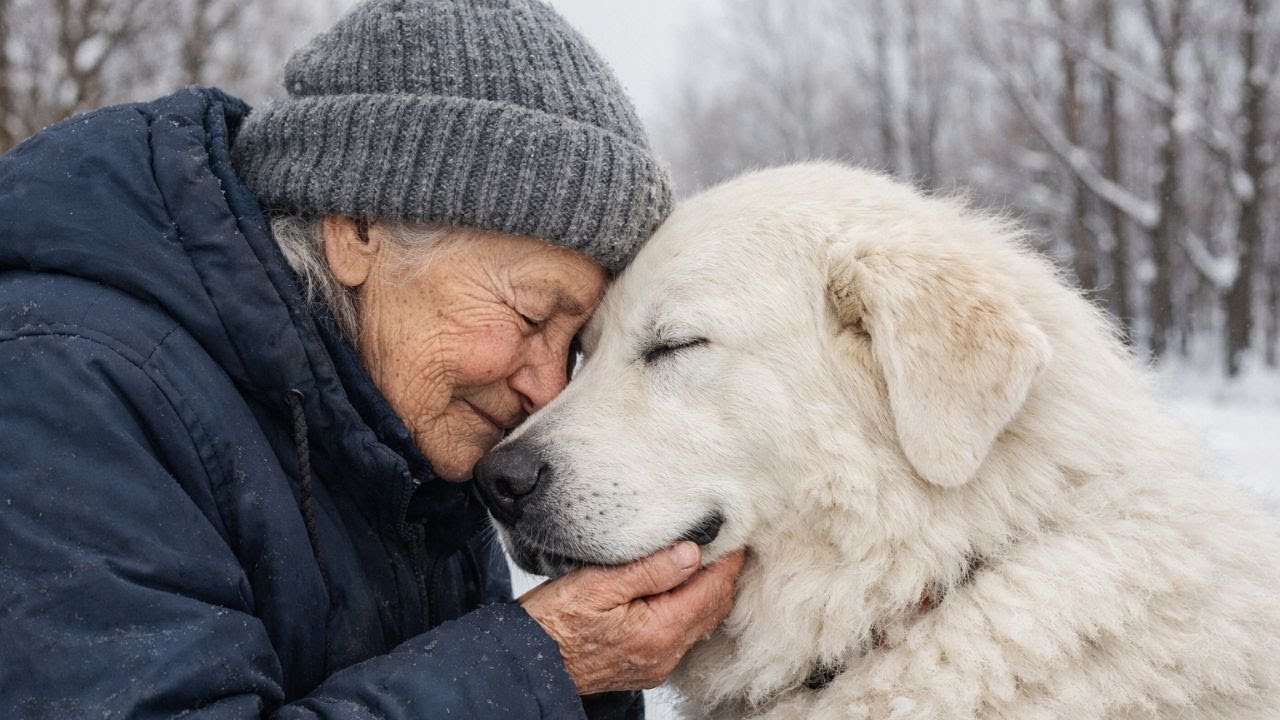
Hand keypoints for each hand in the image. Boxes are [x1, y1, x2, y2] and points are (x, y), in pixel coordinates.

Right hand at [519, 543, 744, 695]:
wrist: (528, 661)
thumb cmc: (554, 620)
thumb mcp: (597, 584)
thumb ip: (649, 570)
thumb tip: (691, 552)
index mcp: (658, 631)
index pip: (712, 590)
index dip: (725, 559)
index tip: (732, 531)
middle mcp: (665, 654)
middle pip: (713, 608)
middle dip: (720, 573)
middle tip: (720, 539)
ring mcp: (657, 663)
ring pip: (699, 621)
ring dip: (704, 590)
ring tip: (698, 556)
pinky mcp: (646, 665)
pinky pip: (680, 633)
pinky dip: (686, 607)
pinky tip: (673, 586)